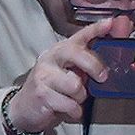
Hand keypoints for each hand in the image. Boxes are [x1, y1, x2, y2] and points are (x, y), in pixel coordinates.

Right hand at [7, 15, 127, 134]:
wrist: (25, 108)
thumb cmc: (52, 90)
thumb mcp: (69, 73)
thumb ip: (86, 66)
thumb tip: (109, 64)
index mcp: (60, 50)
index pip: (80, 36)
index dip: (96, 29)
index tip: (110, 23)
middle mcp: (51, 58)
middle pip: (76, 53)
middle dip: (94, 66)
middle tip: (102, 77)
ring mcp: (44, 75)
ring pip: (76, 85)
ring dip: (81, 97)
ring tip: (74, 99)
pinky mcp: (42, 94)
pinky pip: (70, 104)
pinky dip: (74, 111)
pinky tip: (68, 109)